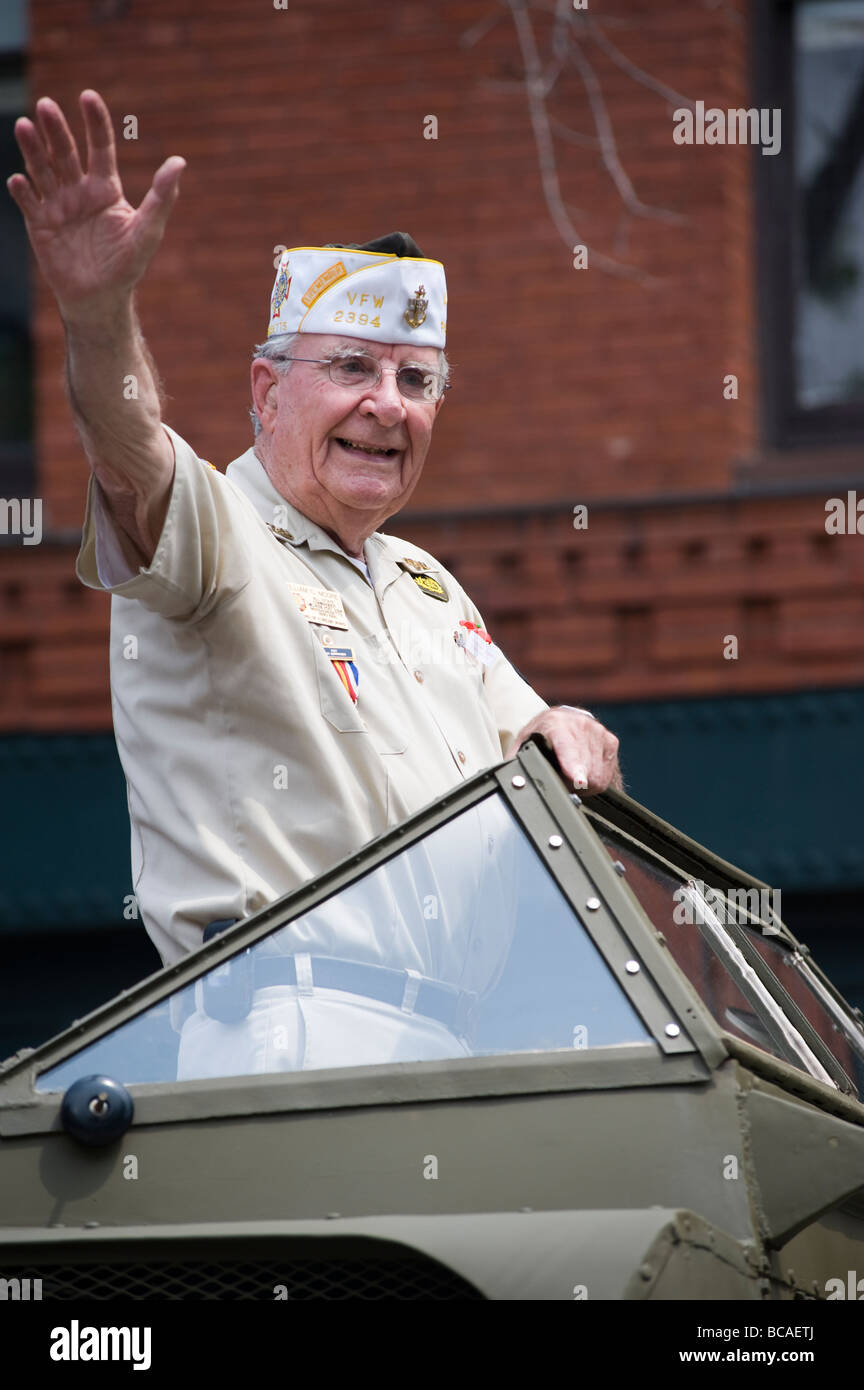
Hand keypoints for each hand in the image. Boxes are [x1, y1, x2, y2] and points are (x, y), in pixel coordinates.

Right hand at [7, 89, 185, 316]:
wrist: (100, 298)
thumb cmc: (127, 264)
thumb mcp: (148, 230)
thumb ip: (162, 197)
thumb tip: (180, 161)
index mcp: (105, 187)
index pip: (99, 147)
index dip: (94, 122)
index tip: (87, 96)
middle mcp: (78, 190)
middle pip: (65, 153)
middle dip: (56, 130)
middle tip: (46, 106)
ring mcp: (57, 205)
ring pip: (42, 170)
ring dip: (32, 149)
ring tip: (24, 127)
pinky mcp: (40, 225)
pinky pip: (28, 203)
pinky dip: (22, 191)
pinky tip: (20, 180)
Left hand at [506, 707, 621, 793]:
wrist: (563, 719)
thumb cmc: (541, 735)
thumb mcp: (524, 743)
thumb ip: (518, 760)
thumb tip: (513, 780)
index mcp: (555, 723)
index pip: (568, 748)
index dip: (573, 766)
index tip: (577, 780)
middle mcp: (580, 724)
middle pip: (584, 769)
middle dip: (570, 783)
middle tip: (560, 782)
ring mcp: (598, 732)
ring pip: (596, 775)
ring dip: (583, 784)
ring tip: (570, 776)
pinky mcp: (611, 741)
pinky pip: (606, 775)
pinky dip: (595, 780)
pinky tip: (584, 773)